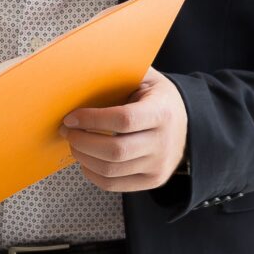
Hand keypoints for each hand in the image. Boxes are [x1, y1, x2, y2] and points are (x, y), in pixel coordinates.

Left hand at [60, 68, 187, 192]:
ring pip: (110, 170)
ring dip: (83, 157)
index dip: (92, 119)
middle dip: (82, 141)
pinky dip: (92, 173)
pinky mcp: (151, 181)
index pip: (124, 120)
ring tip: (74, 143)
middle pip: (115, 150)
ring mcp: (158, 165)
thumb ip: (120, 73)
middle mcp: (163, 142)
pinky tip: (86, 159)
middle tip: (68, 131)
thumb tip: (81, 68)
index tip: (71, 117)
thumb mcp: (146, 79)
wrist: (186, 125)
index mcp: (162, 112)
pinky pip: (113, 185)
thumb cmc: (158, 98)